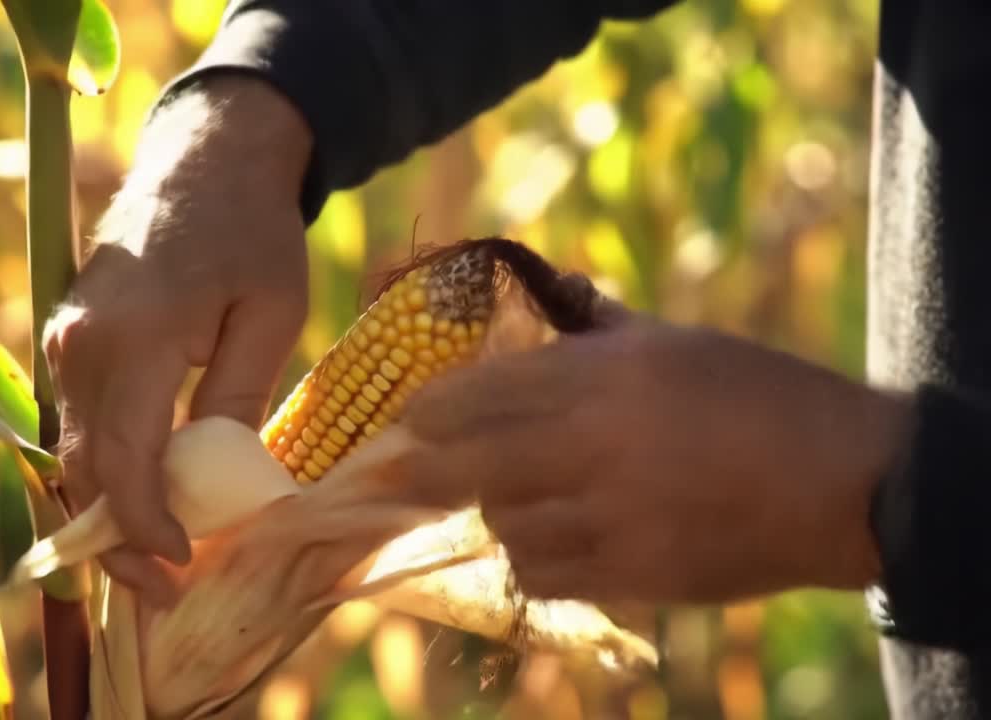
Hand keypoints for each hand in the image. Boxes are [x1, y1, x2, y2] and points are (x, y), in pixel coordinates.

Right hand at [42, 75, 312, 601]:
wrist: (202, 161)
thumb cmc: (251, 234)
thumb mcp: (270, 317)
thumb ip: (236, 400)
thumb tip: (219, 482)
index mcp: (132, 337)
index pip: (122, 461)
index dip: (146, 527)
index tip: (180, 568)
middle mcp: (79, 344)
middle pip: (80, 470)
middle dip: (118, 540)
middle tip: (165, 590)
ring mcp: (65, 340)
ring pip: (70, 452)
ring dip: (106, 511)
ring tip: (155, 559)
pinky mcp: (68, 339)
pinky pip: (75, 423)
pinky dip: (103, 470)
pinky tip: (142, 500)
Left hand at [397, 313, 913, 605]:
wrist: (844, 481)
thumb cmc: (762, 395)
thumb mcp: (679, 342)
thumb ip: (604, 322)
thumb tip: (560, 286)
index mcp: (606, 376)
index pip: (487, 391)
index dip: (433, 409)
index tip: (407, 418)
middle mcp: (597, 443)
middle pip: (473, 463)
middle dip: (420, 472)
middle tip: (388, 478)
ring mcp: (613, 514)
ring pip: (506, 524)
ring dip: (492, 513)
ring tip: (500, 502)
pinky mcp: (635, 571)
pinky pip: (548, 574)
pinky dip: (530, 559)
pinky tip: (538, 544)